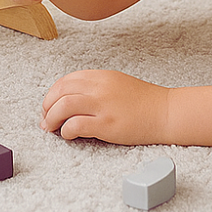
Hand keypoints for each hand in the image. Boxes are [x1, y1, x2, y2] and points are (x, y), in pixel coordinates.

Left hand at [40, 70, 169, 143]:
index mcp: (100, 76)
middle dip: (47, 107)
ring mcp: (103, 105)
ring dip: (51, 119)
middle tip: (46, 120)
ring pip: (63, 106)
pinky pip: (75, 125)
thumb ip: (94, 87)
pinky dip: (66, 131)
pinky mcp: (107, 124)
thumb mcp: (116, 84)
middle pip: (60, 92)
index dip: (52, 94)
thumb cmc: (143, 102)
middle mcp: (99, 87)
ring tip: (52, 128)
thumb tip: (69, 99)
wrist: (165, 112)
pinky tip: (69, 135)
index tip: (49, 106)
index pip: (65, 81)